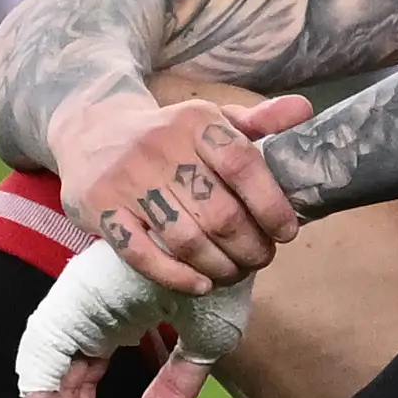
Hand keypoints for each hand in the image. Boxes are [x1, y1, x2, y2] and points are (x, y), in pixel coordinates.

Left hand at [14, 243, 252, 397]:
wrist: (227, 231)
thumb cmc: (220, 275)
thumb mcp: (204, 343)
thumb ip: (176, 386)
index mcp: (112, 323)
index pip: (80, 383)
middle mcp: (88, 317)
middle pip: (60, 382)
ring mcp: (80, 305)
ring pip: (45, 368)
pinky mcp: (76, 297)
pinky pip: (45, 345)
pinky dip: (41, 383)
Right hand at [51, 92, 314, 293]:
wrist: (90, 130)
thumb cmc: (165, 134)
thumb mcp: (209, 119)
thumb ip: (258, 120)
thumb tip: (306, 112)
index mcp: (194, 121)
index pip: (243, 166)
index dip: (272, 206)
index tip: (286, 232)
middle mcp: (159, 146)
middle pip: (219, 213)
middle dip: (250, 247)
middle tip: (260, 258)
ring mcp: (127, 180)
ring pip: (186, 239)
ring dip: (220, 267)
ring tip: (234, 272)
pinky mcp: (100, 209)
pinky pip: (142, 255)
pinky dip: (177, 277)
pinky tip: (200, 285)